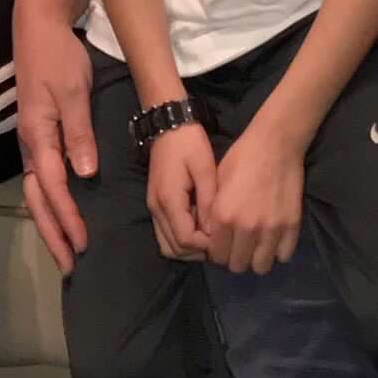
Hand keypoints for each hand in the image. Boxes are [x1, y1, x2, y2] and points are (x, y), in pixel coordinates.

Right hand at [12, 0, 97, 272]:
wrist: (37, 25)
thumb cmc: (58, 57)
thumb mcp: (73, 91)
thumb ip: (78, 133)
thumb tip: (83, 174)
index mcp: (38, 136)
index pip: (52, 187)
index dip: (66, 217)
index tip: (81, 243)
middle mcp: (30, 144)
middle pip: (37, 199)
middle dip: (52, 233)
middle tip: (69, 264)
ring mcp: (30, 140)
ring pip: (35, 192)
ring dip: (48, 222)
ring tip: (64, 249)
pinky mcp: (36, 134)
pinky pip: (39, 179)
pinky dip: (48, 202)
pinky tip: (59, 212)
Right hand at [147, 122, 217, 260]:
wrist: (168, 125)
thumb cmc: (189, 143)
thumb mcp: (205, 169)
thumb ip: (208, 202)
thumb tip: (213, 231)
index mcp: (169, 200)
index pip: (185, 240)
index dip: (205, 245)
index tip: (224, 239)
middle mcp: (156, 209)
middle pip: (173, 249)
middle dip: (196, 252)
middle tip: (219, 244)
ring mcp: (153, 208)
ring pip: (167, 245)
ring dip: (188, 248)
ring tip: (210, 238)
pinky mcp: (155, 205)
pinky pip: (165, 234)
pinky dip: (181, 238)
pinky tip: (199, 228)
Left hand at [207, 122, 305, 274]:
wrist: (276, 142)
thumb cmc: (242, 157)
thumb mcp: (217, 181)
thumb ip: (213, 213)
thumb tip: (211, 237)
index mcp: (223, 216)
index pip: (216, 256)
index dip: (218, 251)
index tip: (223, 243)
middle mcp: (246, 228)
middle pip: (237, 265)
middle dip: (236, 257)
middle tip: (240, 243)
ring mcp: (271, 229)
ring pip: (261, 267)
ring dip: (257, 257)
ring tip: (257, 244)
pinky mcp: (292, 225)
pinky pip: (283, 256)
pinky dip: (278, 250)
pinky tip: (274, 238)